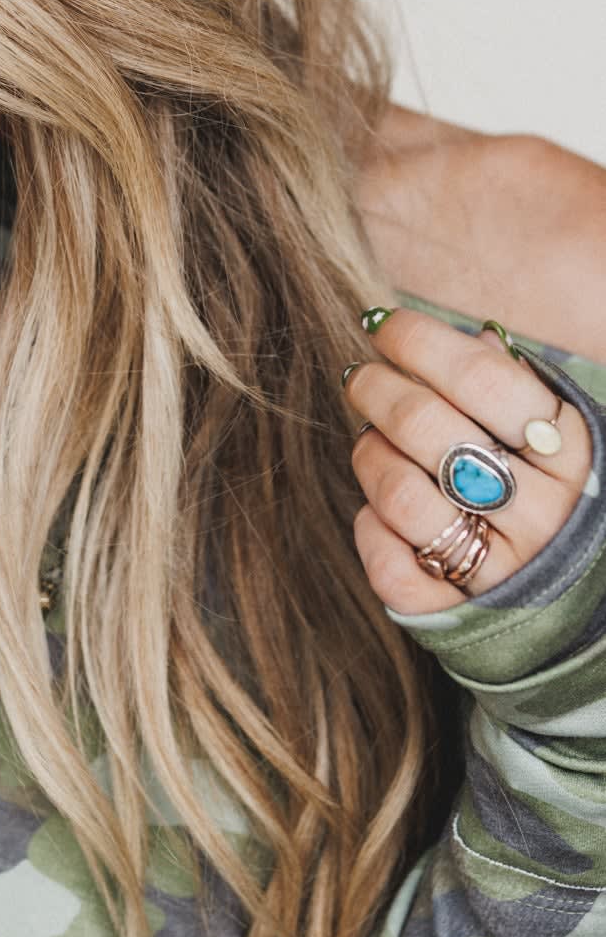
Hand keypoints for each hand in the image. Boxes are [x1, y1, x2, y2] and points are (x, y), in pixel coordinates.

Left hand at [345, 306, 592, 610]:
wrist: (576, 599)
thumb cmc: (545, 492)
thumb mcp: (553, 437)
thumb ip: (514, 386)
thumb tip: (474, 336)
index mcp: (568, 453)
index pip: (481, 377)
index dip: (419, 341)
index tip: (382, 326)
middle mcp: (539, 511)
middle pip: (425, 426)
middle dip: (376, 389)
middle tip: (359, 377)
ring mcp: (498, 566)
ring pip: (396, 491)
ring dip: (369, 455)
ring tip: (372, 442)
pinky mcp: (452, 610)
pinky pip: (386, 560)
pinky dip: (370, 527)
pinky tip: (381, 510)